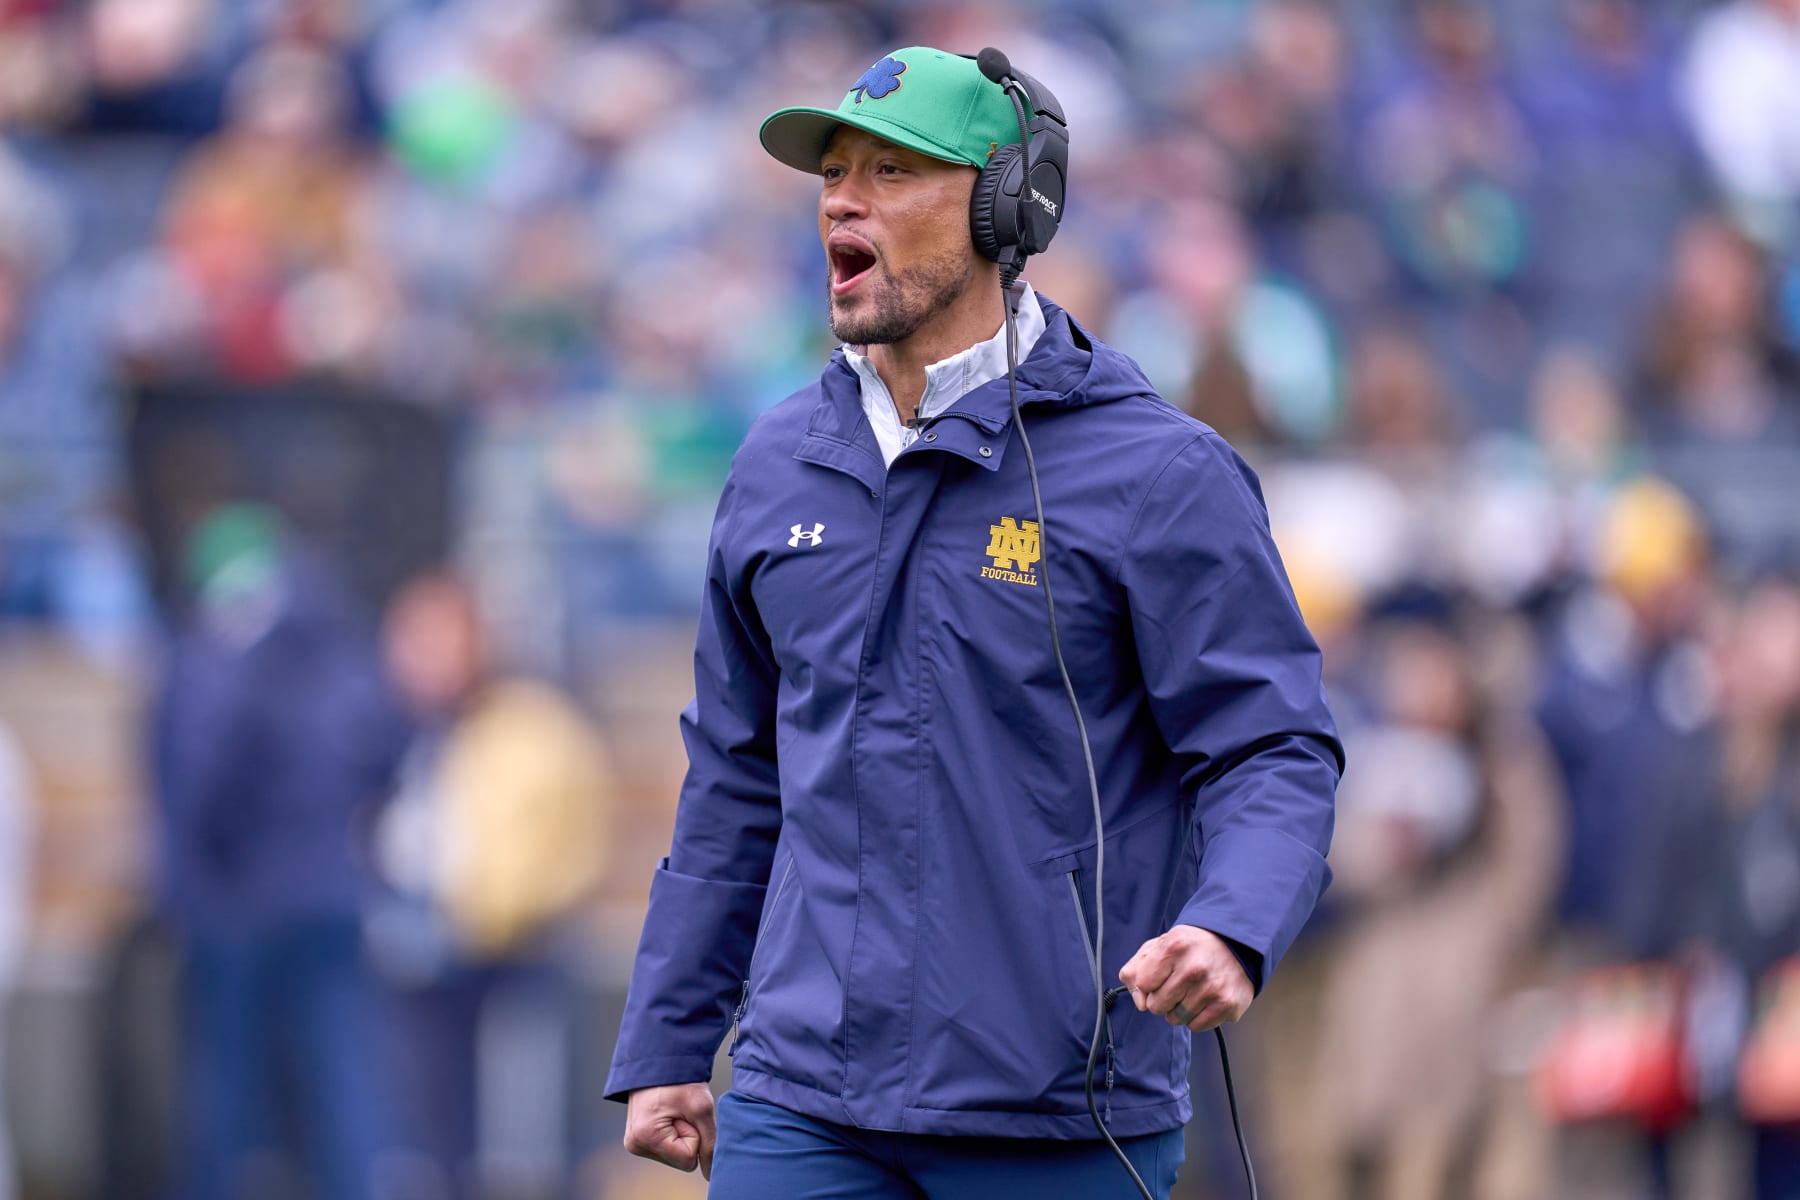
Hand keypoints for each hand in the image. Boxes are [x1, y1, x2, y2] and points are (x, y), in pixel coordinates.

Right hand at [623, 1083, 716, 1178]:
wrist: (660, 1059)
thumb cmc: (679, 1078)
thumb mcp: (701, 1108)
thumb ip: (710, 1143)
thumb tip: (712, 1173)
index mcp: (646, 1137)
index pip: (688, 1160)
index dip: (694, 1136)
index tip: (685, 1113)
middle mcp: (635, 1144)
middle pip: (679, 1160)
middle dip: (686, 1136)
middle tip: (679, 1110)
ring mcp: (634, 1143)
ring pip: (674, 1155)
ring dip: (680, 1134)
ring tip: (672, 1110)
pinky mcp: (637, 1139)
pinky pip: (666, 1147)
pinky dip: (672, 1132)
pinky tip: (666, 1113)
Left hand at [1119, 926, 1252, 1030]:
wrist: (1236, 946)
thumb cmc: (1191, 948)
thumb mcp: (1160, 946)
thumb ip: (1136, 971)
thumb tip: (1139, 1003)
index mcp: (1174, 946)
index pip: (1143, 983)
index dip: (1148, 983)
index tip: (1161, 975)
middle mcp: (1194, 967)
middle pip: (1157, 1005)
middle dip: (1162, 998)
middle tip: (1177, 984)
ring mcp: (1212, 988)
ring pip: (1175, 1018)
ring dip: (1179, 1009)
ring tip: (1191, 991)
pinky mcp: (1227, 1005)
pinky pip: (1196, 1026)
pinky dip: (1196, 1017)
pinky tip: (1204, 1000)